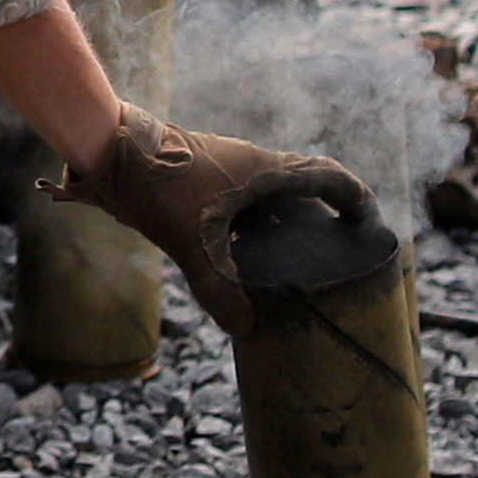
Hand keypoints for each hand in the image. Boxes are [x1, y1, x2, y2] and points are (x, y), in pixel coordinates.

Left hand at [45, 110, 379, 335]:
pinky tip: (242, 266)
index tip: (370, 226)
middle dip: (322, 224)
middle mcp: (252, 167)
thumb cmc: (156, 183)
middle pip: (302, 193)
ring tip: (292, 273)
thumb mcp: (190, 240)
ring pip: (269, 203)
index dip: (355, 198)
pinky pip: (241, 209)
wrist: (107, 149)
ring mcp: (227, 174)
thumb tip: (246, 328)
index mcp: (264, 170)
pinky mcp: (203, 184)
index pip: (328, 176)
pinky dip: (251, 234)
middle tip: (333, 261)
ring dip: (283, 231)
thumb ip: (219, 287)